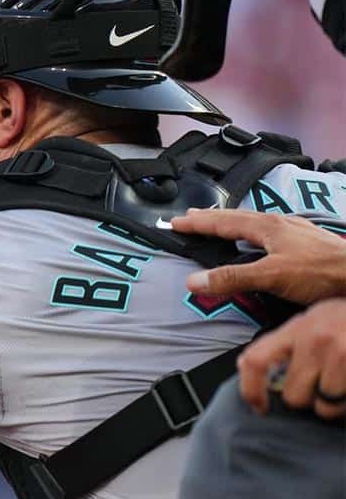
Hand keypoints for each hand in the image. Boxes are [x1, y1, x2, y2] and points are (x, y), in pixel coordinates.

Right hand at [171, 209, 345, 304]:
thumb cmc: (323, 273)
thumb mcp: (271, 277)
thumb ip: (232, 278)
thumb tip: (195, 280)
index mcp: (268, 227)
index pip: (223, 222)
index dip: (197, 224)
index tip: (176, 223)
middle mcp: (280, 224)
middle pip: (237, 217)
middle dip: (211, 218)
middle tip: (190, 217)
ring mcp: (295, 232)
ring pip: (255, 223)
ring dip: (231, 223)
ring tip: (219, 224)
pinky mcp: (306, 243)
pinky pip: (270, 231)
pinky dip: (252, 232)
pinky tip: (259, 238)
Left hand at [237, 298, 345, 420]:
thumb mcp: (319, 321)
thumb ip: (290, 344)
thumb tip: (256, 371)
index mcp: (298, 326)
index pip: (255, 360)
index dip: (251, 390)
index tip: (259, 408)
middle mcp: (316, 338)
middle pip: (294, 396)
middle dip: (309, 399)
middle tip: (325, 387)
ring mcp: (341, 352)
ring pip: (324, 406)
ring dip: (335, 403)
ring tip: (345, 384)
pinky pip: (344, 406)